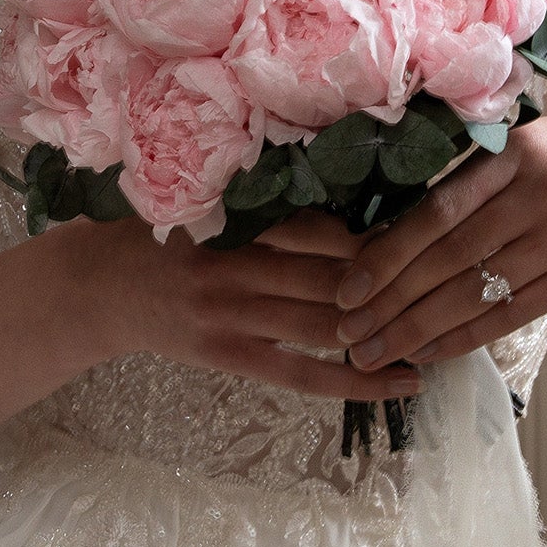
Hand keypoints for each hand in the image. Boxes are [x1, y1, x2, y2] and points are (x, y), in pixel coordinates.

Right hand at [60, 207, 423, 402]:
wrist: (93, 286)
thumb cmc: (156, 226)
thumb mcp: (201, 192)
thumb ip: (259, 187)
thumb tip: (338, 166)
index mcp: (237, 215)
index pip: (320, 221)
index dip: (376, 224)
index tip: (429, 218)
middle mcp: (239, 264)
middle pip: (333, 273)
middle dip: (394, 274)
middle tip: (453, 268)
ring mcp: (235, 316)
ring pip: (326, 322)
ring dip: (386, 324)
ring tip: (443, 321)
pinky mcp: (231, 356)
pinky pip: (304, 375)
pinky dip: (356, 380)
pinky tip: (403, 380)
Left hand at [330, 90, 546, 371]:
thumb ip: (493, 178)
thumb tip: (419, 226)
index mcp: (519, 150)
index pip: (436, 210)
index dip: (386, 254)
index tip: (348, 284)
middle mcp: (538, 192)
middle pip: (446, 256)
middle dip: (389, 300)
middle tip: (346, 332)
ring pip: (475, 291)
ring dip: (418, 328)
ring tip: (376, 352)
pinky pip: (515, 312)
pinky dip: (469, 335)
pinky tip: (436, 351)